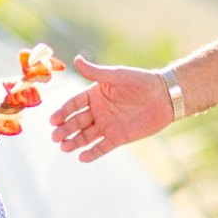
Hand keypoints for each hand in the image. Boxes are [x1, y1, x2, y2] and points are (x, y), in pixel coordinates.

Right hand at [51, 58, 174, 161]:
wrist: (165, 96)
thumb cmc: (141, 82)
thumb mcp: (117, 76)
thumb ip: (96, 72)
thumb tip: (75, 60)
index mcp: (95, 95)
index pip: (73, 105)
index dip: (63, 112)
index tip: (53, 120)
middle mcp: (98, 111)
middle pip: (76, 122)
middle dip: (65, 130)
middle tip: (56, 137)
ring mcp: (107, 125)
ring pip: (86, 136)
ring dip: (74, 142)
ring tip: (64, 147)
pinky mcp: (118, 138)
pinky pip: (102, 147)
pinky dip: (92, 153)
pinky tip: (82, 157)